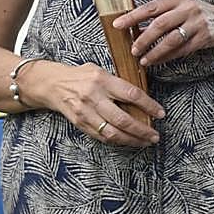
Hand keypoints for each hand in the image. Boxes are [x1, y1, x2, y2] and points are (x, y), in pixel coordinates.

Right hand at [31, 61, 163, 145]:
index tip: (161, 113)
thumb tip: (142, 97)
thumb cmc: (81, 76)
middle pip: (123, 119)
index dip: (149, 105)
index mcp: (102, 80)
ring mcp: (86, 113)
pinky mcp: (80, 124)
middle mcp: (94, 97)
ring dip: (132, 140)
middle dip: (142, 130)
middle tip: (155, 136)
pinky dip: (118, 141)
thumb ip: (119, 83)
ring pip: (113, 133)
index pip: (131, 94)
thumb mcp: (100, 71)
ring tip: (145, 142)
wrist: (52, 85)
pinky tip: (128, 141)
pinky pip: (102, 137)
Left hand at [114, 0, 213, 66]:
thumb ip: (162, 14)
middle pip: (160, 24)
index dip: (133, 16)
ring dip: (155, 51)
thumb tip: (134, 26)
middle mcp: (188, 8)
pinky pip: (182, 50)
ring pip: (171, 39)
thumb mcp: (181, 6)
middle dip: (143, 38)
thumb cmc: (198, 13)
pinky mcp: (204, 37)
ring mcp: (197, 23)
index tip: (118, 25)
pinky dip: (167, 57)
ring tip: (143, 59)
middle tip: (132, 49)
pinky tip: (157, 61)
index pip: (151, 7)